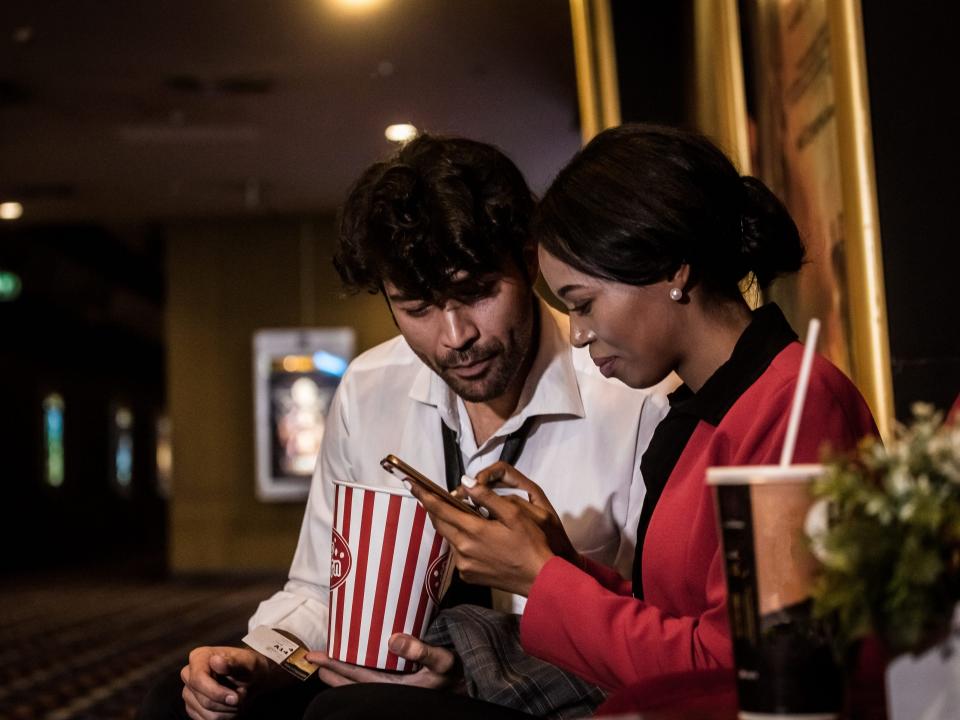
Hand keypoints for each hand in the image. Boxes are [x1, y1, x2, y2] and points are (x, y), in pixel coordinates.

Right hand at [179, 646, 270, 719]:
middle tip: (243, 694)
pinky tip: (231, 706)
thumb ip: (233, 662)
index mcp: (199, 657)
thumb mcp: (247, 662)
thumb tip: (216, 661)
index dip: (216, 692)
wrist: (252, 679)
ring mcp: (188, 692)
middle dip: (228, 702)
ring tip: (238, 698)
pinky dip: (224, 717)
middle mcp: (189, 674)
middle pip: (204, 700)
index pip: (198, 679)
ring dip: (228, 710)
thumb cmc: (249, 667)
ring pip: (207, 713)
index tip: (235, 697)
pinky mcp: (192, 708)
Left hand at [304, 634, 461, 690]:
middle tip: (314, 659)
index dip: (335, 666)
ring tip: (329, 664)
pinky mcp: (406, 679)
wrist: (475, 679)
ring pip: (363, 681)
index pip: (358, 676)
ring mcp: (399, 685)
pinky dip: (363, 668)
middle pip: (355, 681)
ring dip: (344, 672)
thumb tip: (393, 639)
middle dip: (333, 671)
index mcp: (397, 687)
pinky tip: (362, 659)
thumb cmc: (460, 672)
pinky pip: (376, 675)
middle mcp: (394, 688)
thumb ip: (421, 650)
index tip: (316, 656)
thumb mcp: (444, 660)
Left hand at [409, 462, 567, 595]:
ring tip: (459, 513)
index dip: (424, 494)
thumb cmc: (530, 544)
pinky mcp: (468, 575)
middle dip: (433, 507)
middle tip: (429, 494)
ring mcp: (464, 565)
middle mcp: (463, 549)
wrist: (539, 579)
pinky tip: (474, 537)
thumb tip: (465, 482)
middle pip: (440, 523)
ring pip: (449, 537)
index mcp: (473, 531)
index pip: (440, 508)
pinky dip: (461, 540)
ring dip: (450, 524)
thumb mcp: (513, 513)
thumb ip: (487, 497)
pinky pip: (458, 553)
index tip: (411, 483)